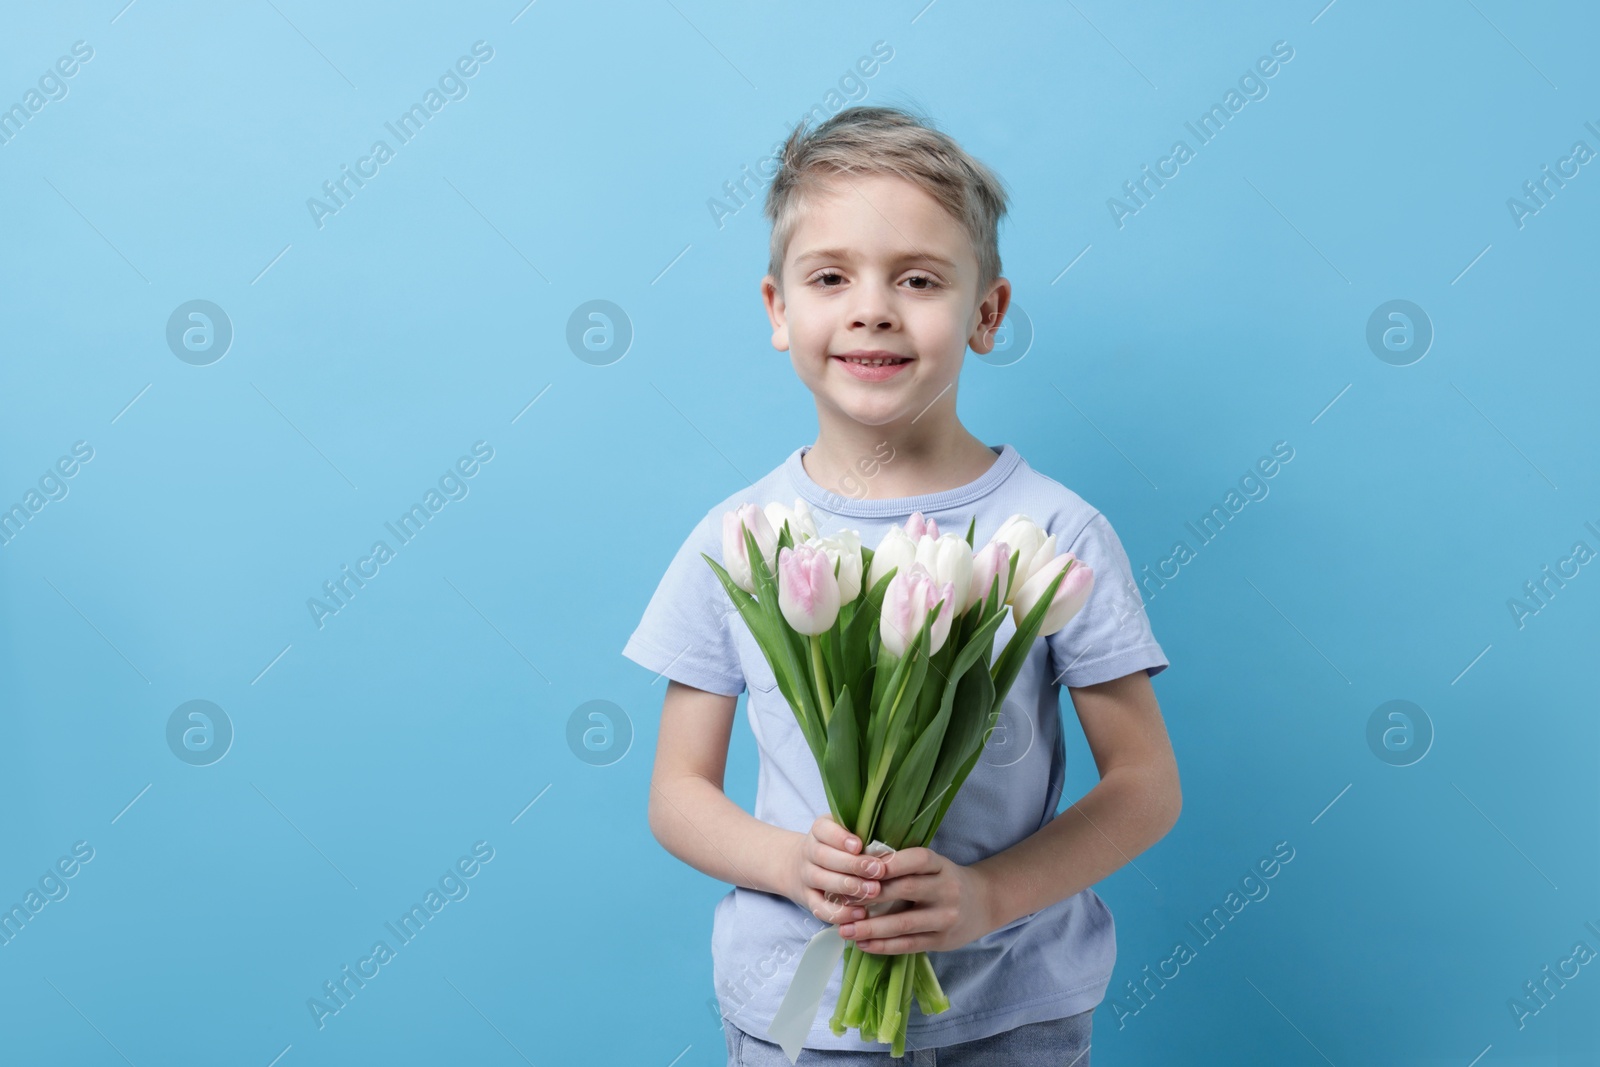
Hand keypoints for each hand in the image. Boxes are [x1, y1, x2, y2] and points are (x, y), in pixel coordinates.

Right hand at [782, 816, 886, 925]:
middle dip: (853, 864)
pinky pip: (819, 908)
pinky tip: (860, 913)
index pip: (823, 829)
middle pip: (823, 855)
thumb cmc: (837, 848)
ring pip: (821, 880)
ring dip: (848, 887)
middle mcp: (809, 851)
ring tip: (873, 891)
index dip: (840, 838)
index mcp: (819, 831)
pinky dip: (840, 913)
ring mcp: (806, 876)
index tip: (859, 845)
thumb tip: (893, 843)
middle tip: (878, 870)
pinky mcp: (808, 899)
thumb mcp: (844, 833)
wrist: (799, 866)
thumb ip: (864, 834)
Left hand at [837, 845, 995, 953]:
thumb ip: (904, 865)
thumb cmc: (944, 880)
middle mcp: (946, 889)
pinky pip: (908, 944)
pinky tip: (863, 944)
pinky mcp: (941, 941)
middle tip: (842, 900)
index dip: (891, 862)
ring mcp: (945, 917)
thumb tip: (859, 865)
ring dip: (871, 928)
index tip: (861, 866)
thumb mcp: (932, 866)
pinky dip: (883, 946)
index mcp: (941, 865)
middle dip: (871, 895)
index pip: (917, 859)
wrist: (983, 904)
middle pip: (906, 890)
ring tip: (845, 930)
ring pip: (903, 923)